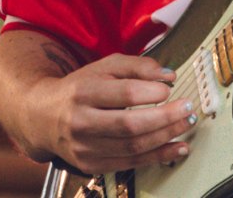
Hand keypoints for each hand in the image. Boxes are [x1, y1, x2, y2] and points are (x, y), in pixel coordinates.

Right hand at [38, 51, 197, 173]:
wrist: (44, 117)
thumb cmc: (81, 87)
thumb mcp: (105, 66)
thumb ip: (138, 66)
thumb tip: (168, 76)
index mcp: (84, 91)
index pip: (122, 93)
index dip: (150, 92)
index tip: (170, 89)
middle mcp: (82, 122)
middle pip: (129, 125)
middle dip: (164, 118)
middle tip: (188, 108)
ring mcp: (85, 148)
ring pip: (132, 147)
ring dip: (166, 137)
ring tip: (187, 125)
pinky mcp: (91, 166)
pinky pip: (130, 164)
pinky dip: (157, 157)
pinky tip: (177, 148)